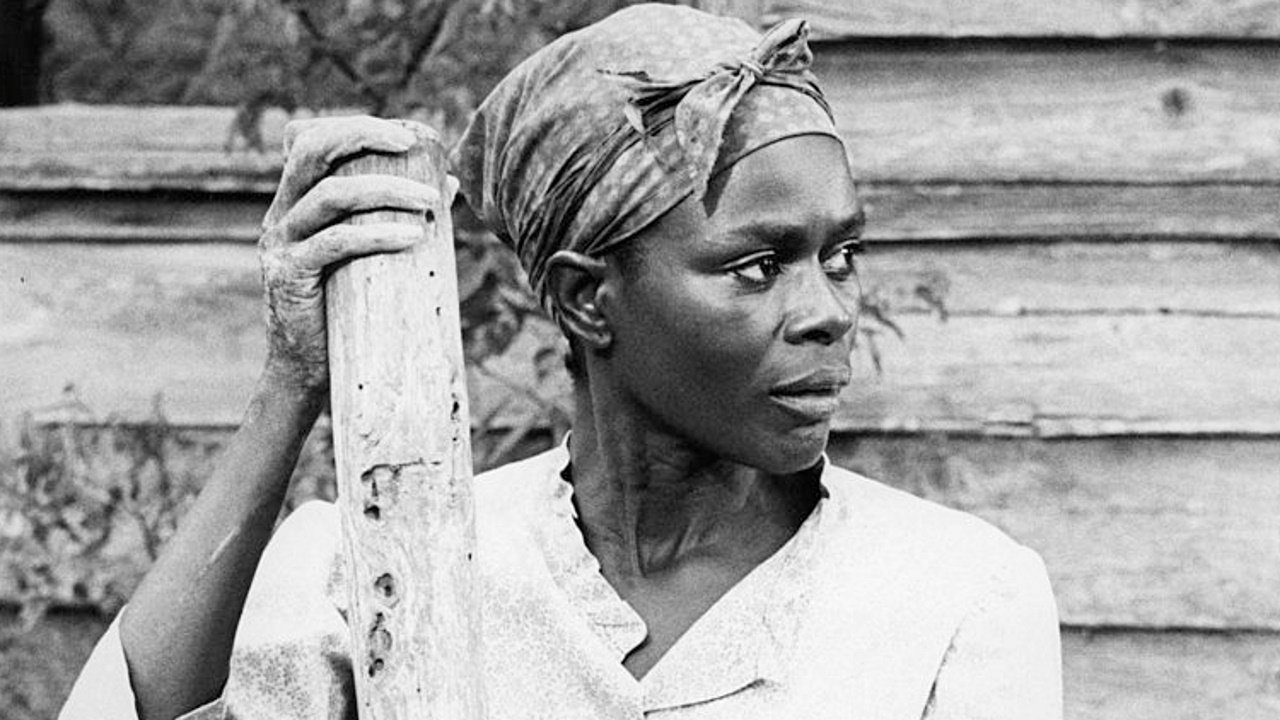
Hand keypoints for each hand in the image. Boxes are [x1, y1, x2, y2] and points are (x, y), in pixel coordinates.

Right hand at [258, 116, 440, 394]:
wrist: (308, 371)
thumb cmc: (345, 309)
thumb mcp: (369, 254)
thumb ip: (398, 216)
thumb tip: (449, 184)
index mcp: (294, 202)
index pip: (312, 140)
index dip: (355, 128)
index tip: (407, 136)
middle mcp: (280, 214)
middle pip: (312, 151)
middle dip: (363, 137)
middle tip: (410, 146)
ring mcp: (281, 243)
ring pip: (330, 195)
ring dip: (386, 190)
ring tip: (431, 201)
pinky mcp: (290, 275)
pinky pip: (334, 243)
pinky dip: (377, 234)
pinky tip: (414, 236)